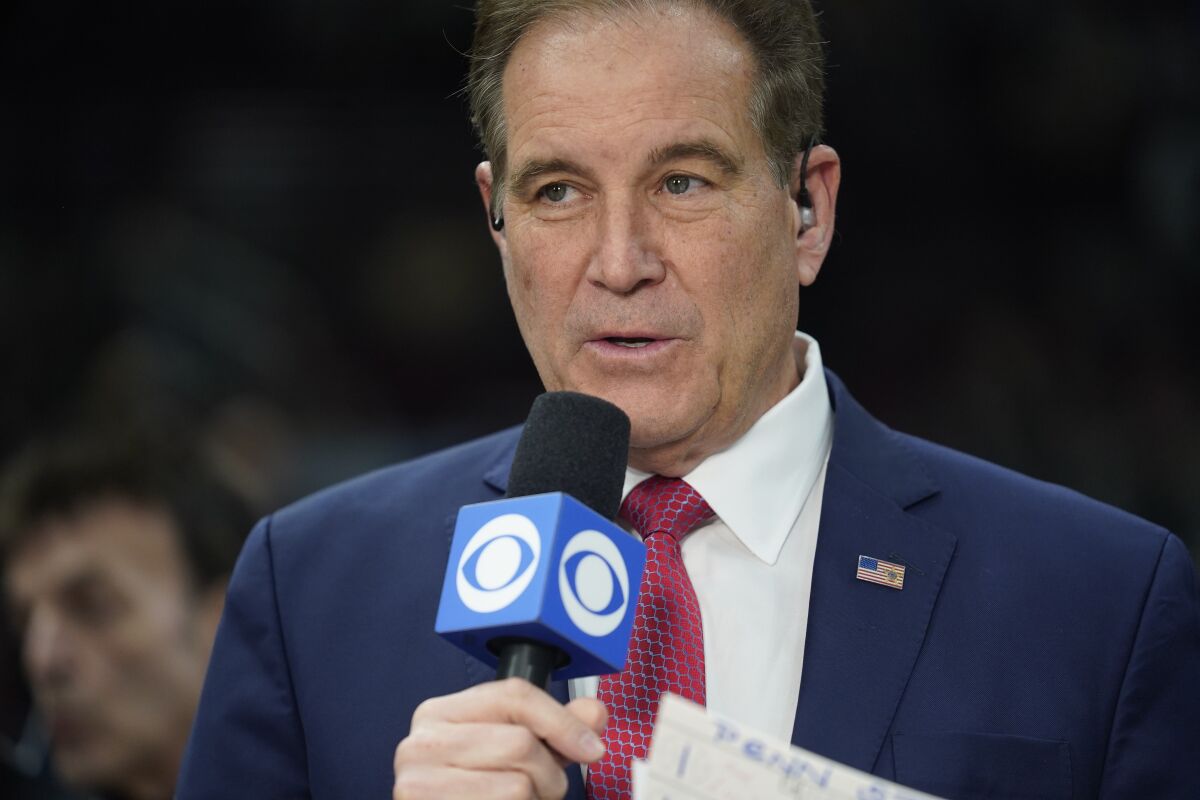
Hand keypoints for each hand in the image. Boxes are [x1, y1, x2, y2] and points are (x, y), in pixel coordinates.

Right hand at [393, 677, 607, 798]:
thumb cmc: (473, 794)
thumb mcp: (512, 754)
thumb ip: (553, 730)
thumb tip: (594, 712)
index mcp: (440, 713)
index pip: (513, 695)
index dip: (563, 721)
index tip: (592, 747)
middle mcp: (422, 742)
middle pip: (521, 742)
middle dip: (547, 774)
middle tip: (537, 790)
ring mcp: (420, 782)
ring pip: (518, 785)